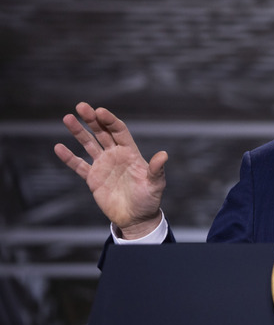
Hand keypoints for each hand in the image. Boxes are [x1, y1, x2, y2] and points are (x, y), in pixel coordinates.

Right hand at [54, 103, 166, 238]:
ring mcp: (103, 165)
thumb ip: (156, 169)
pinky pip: (79, 165)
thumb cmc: (149, 199)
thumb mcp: (155, 184)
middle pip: (102, 132)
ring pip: (89, 144)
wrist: (136, 218)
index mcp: (130, 152)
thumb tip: (164, 155)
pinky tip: (59, 147)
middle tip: (81, 106)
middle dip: (92, 119)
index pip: (119, 131)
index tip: (100, 111)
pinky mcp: (93, 179)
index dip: (110, 120)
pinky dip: (69, 157)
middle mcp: (116, 155)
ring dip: (78, 132)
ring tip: (67, 118)